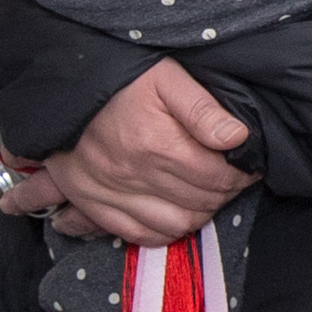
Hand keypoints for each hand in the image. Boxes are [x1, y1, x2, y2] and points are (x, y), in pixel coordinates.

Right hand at [23, 59, 254, 247]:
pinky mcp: (92, 201)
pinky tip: (175, 215)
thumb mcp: (166, 78)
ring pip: (174, 224)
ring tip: (208, 196)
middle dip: (225, 193)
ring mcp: (110, 192)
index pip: (217, 176)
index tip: (247, 165)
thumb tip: (237, 137)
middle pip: (200, 202)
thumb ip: (203, 108)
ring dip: (200, 215)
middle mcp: (133, 174)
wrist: (64, 87)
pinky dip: (162, 232)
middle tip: (232, 180)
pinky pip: (136, 234)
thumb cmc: (119, 80)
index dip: (241, 173)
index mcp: (156, 144)